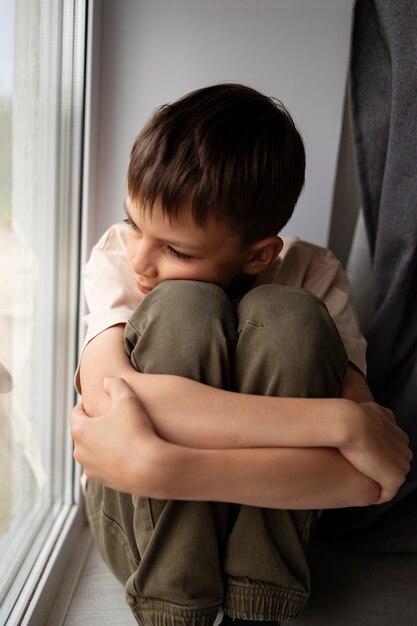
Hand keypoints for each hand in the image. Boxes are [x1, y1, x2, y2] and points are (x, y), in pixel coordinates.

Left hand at [71, 377, 159, 493]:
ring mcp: (89, 468)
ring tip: (119, 436)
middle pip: (83, 432)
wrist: (150, 469)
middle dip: (94, 424)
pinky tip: (125, 452)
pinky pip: (102, 464)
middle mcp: (79, 451)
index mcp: (80, 430)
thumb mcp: (127, 399)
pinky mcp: (102, 481)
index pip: (76, 412)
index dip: (86, 404)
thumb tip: (107, 379)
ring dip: (101, 442)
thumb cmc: (136, 432)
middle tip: (110, 417)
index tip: (97, 401)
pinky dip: (109, 457)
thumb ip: (115, 384)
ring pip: (91, 450)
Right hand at [338, 401, 412, 502]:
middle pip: (398, 463)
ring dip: (383, 482)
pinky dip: (380, 495)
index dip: (382, 454)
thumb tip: (371, 413)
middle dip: (385, 468)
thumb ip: (377, 414)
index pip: (396, 447)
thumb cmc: (352, 414)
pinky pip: (388, 492)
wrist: (349, 423)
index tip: (367, 458)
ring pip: (394, 477)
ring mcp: (401, 464)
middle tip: (366, 473)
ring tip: (367, 486)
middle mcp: (404, 447)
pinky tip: (370, 496)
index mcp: (398, 432)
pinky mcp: (394, 478)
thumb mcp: (370, 408)